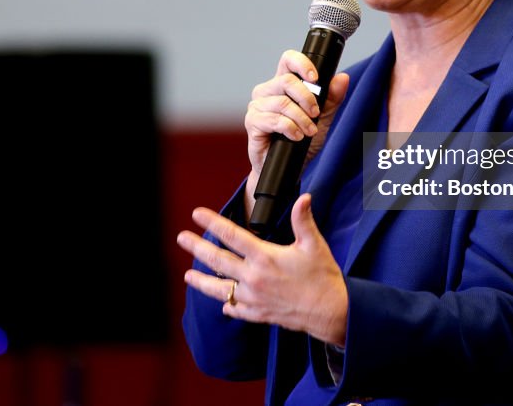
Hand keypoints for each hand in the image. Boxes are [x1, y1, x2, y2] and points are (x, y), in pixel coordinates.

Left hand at [177, 194, 347, 347]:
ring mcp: (254, 298)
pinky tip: (222, 304)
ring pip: (220, 289)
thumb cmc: (323, 277)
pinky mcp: (259, 314)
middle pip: (217, 260)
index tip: (197, 214)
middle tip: (182, 238)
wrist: (331, 312)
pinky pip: (237, 310)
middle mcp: (254, 278)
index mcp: (264, 257)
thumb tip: (304, 198)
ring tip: (188, 275)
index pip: (231, 236)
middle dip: (197, 247)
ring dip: (202, 282)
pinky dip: (228, 306)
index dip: (212, 222)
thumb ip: (303, 220)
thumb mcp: (314, 244)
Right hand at [243, 50, 349, 214]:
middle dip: (307, 97)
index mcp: (282, 84)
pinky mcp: (252, 123)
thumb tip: (342, 78)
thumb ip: (331, 99)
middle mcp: (267, 91)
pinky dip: (290, 128)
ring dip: (301, 118)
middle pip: (286, 80)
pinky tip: (296, 136)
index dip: (301, 63)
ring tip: (309, 131)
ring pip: (282, 102)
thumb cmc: (301, 141)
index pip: (288, 60)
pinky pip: (273, 120)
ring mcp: (257, 106)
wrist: (289, 169)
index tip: (316, 77)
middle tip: (316, 113)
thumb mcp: (322, 119)